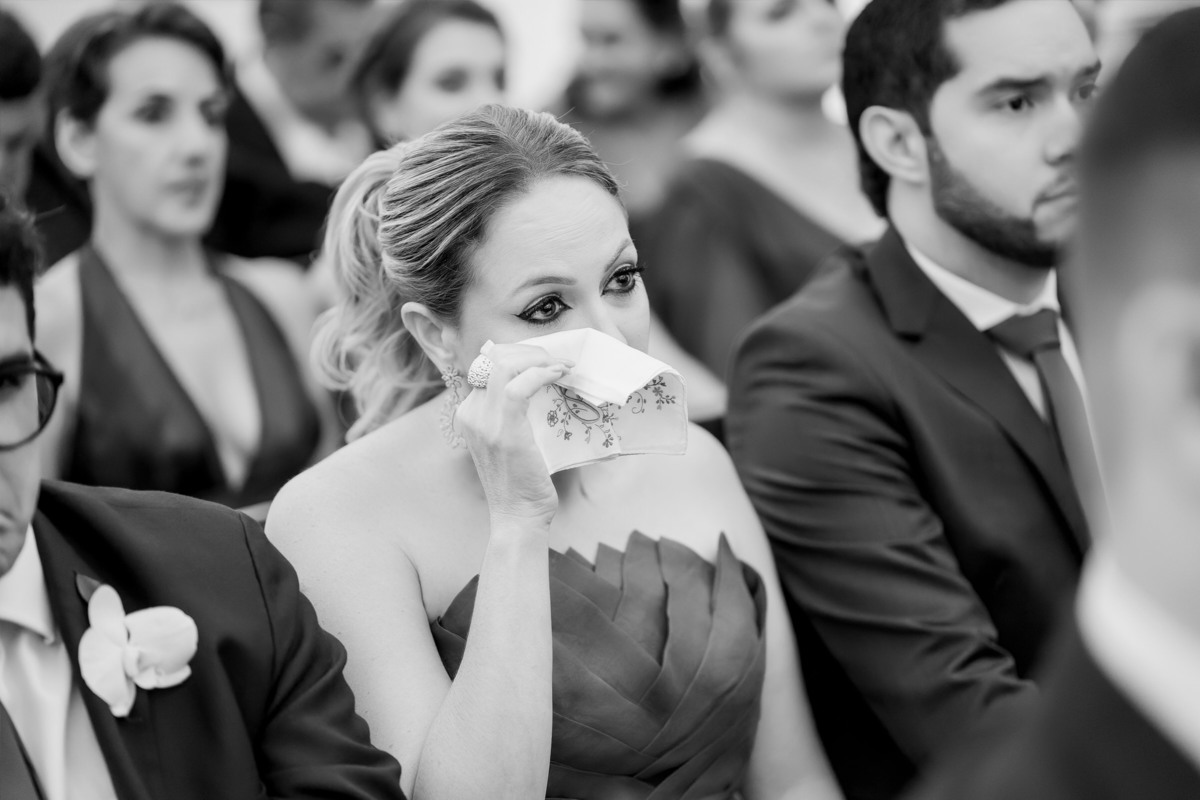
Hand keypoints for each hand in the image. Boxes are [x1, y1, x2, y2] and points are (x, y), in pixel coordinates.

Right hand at [454, 343, 572, 527]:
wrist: (518, 517)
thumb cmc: (523, 482)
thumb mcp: (513, 440)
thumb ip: (517, 413)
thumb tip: (543, 383)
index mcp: (470, 413)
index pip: (487, 364)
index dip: (518, 353)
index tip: (544, 358)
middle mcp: (471, 413)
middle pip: (494, 356)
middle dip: (530, 350)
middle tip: (557, 359)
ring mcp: (484, 422)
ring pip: (504, 364)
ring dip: (538, 357)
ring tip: (561, 365)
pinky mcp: (503, 431)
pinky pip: (518, 386)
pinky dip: (542, 373)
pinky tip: (560, 375)